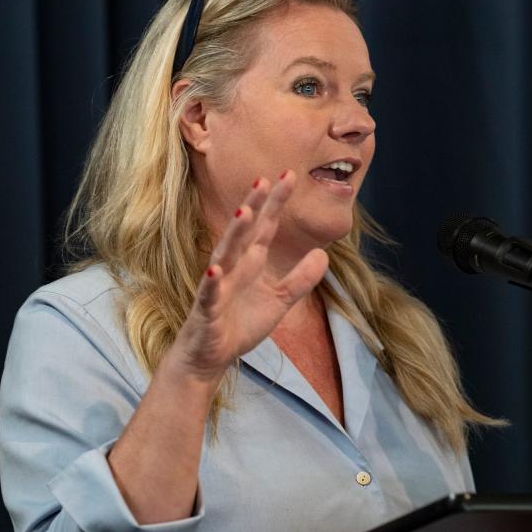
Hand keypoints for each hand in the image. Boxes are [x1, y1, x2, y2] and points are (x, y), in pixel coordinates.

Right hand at [167, 170, 328, 382]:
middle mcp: (234, 266)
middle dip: (254, 206)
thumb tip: (324, 253)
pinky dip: (212, 280)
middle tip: (265, 180)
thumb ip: (300, 278)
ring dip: (234, 234)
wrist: (211, 355)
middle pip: (246, 232)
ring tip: (244, 212)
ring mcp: (218, 284)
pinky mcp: (207, 308)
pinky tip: (215, 268)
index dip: (276, 203)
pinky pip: (210, 291)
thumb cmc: (240, 324)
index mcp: (252, 262)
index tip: (290, 175)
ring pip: (226, 254)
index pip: (266, 227)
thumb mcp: (279, 301)